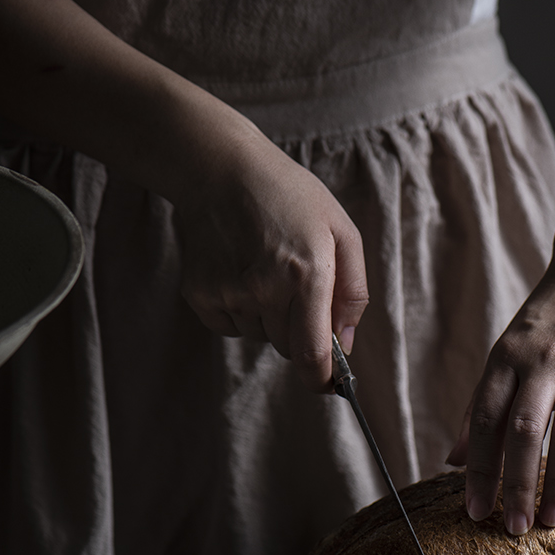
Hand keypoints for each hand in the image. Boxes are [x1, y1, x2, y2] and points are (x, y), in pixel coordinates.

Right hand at [174, 124, 368, 390]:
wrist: (220, 169)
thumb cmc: (289, 197)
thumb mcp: (341, 230)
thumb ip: (353, 292)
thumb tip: (346, 344)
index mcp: (307, 275)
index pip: (312, 355)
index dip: (323, 379)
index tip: (331, 385)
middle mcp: (265, 290)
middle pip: (289, 348)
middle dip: (300, 332)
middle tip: (296, 288)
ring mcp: (229, 294)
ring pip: (260, 336)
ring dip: (269, 318)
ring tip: (264, 268)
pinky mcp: (201, 295)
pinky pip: (230, 327)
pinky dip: (240, 311)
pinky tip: (240, 271)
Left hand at [447, 243, 554, 531]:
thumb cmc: (553, 315)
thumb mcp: (509, 351)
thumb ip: (483, 403)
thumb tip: (451, 458)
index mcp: (508, 357)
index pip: (484, 420)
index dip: (477, 468)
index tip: (473, 511)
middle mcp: (544, 360)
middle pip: (523, 431)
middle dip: (515, 485)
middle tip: (512, 529)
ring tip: (551, 522)